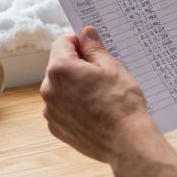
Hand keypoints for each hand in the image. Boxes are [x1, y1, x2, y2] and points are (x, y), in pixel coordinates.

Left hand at [40, 27, 159, 163]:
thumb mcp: (111, 67)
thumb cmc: (122, 103)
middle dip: (77, 65)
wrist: (127, 142)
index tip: (93, 49)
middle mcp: (48, 89)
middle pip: (59, 66)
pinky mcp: (56, 128)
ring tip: (99, 96)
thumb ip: (94, 48)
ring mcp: (50, 111)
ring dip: (74, 86)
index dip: (79, 42)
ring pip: (60, 88)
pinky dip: (73, 106)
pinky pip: (61, 108)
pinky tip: (93, 111)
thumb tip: (86, 34)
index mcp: (60, 69)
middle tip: (101, 75)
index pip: (63, 42)